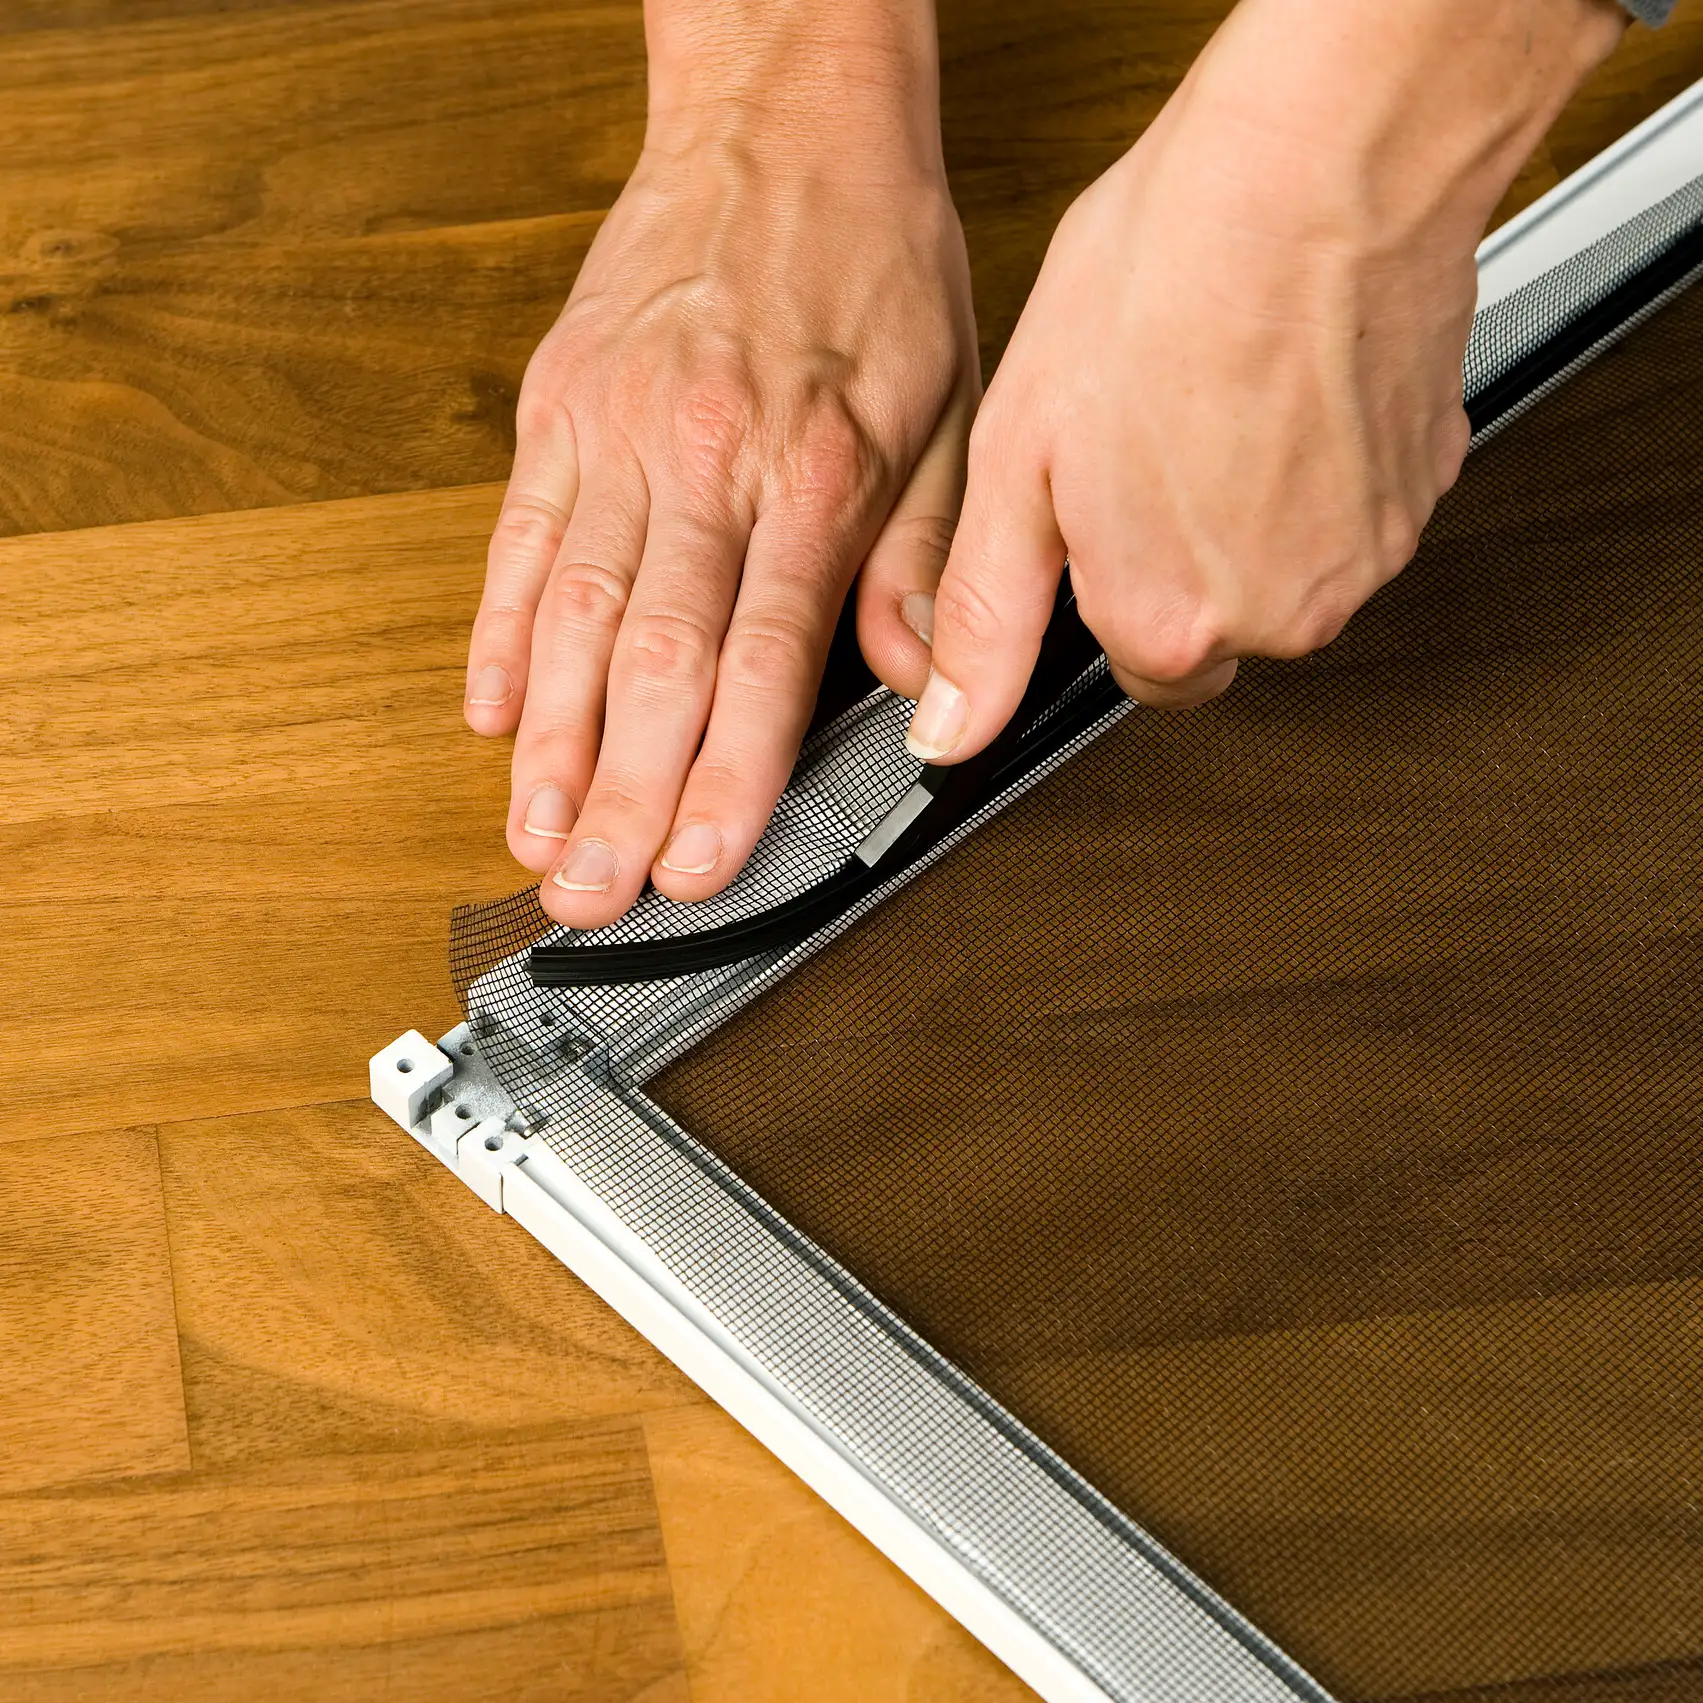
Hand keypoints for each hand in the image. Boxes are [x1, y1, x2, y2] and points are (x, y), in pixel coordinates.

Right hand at [466, 6, 976, 926]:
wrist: (783, 117)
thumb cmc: (874, 264)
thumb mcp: (954, 406)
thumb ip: (927, 560)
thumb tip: (922, 690)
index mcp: (809, 470)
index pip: (762, 659)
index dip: (726, 777)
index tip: (698, 865)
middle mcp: (700, 457)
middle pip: (653, 660)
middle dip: (619, 793)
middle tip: (592, 893)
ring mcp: (613, 431)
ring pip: (570, 615)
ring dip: (547, 742)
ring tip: (534, 834)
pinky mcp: (557, 406)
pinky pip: (516, 540)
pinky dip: (497, 634)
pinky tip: (490, 714)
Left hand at [908, 0, 1623, 759]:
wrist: (1318, 164)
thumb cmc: (1167, 283)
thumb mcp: (1016, 458)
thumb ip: (987, 615)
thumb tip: (951, 728)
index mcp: (1168, 621)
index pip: (1130, 670)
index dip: (1105, 587)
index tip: (1102, 519)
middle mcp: (1281, 614)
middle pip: (1212, 626)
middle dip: (1176, 559)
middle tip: (1149, 445)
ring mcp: (1367, 554)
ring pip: (1285, 569)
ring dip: (1249, 513)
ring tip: (1213, 401)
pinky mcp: (1429, 486)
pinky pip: (1353, 509)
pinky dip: (1318, 467)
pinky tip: (1281, 387)